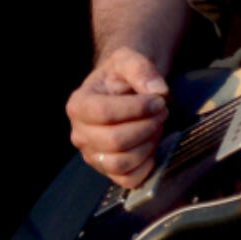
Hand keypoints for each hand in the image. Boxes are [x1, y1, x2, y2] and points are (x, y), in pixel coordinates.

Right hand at [66, 47, 169, 188]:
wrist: (121, 90)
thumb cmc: (121, 76)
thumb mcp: (127, 59)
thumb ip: (141, 68)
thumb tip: (157, 90)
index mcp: (78, 105)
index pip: (103, 112)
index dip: (136, 108)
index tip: (158, 100)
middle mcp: (80, 133)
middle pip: (114, 140)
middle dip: (146, 126)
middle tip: (161, 112)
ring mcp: (92, 155)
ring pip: (121, 162)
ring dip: (148, 144)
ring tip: (155, 126)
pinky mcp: (108, 170)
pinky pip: (128, 180)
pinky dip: (146, 165)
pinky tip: (151, 145)